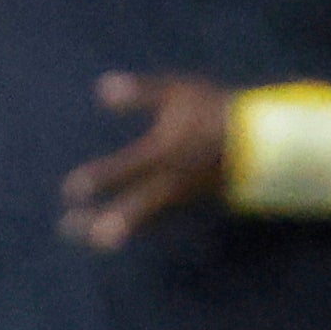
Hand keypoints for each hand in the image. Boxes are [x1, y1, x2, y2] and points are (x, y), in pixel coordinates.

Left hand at [59, 73, 233, 248]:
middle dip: (102, 219)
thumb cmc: (214, 109)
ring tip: (94, 240)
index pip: (125, 169)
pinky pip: (162, 220)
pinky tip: (125, 229)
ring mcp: (184, 196)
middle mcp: (172, 180)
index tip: (70, 191)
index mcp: (165, 152)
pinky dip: (142, 226)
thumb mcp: (178, 91)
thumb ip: (140, 92)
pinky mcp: (194, 204)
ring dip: (120, 227)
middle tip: (71, 230)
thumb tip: (102, 88)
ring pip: (146, 218)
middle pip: (132, 206)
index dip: (98, 180)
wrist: (261, 138)